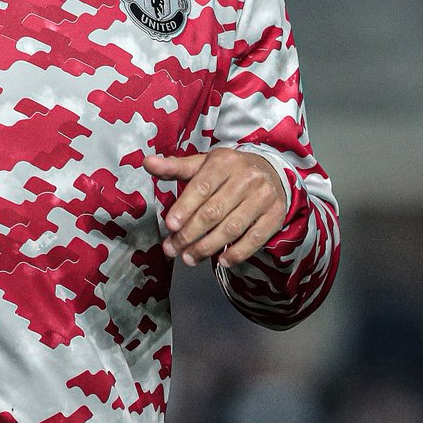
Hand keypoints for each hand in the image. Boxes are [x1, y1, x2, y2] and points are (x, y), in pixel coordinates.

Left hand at [144, 148, 286, 268]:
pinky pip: (255, 238)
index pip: (201, 187)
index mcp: (224, 161)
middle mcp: (246, 177)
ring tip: (189, 258)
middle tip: (172, 249)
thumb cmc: (228, 171)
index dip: (184, 208)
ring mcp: (263, 197)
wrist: (270, 170)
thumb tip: (147, 163)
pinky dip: (238, 252)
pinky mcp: (275, 215)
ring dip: (208, 247)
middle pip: (214, 211)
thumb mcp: (202, 164)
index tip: (169, 226)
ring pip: (232, 227)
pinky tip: (222, 261)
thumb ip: (175, 167)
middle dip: (190, 234)